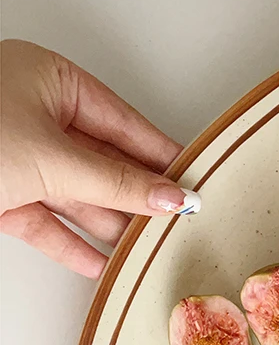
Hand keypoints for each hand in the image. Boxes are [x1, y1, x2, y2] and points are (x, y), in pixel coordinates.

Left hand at [0, 39, 200, 278]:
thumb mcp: (54, 159)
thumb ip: (118, 183)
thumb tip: (172, 197)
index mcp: (51, 81)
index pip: (125, 123)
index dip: (162, 155)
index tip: (195, 181)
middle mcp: (34, 114)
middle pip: (102, 162)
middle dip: (137, 197)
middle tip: (177, 223)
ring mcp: (14, 155)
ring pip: (74, 194)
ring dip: (108, 225)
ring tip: (146, 249)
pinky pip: (44, 220)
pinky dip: (70, 243)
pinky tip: (100, 263)